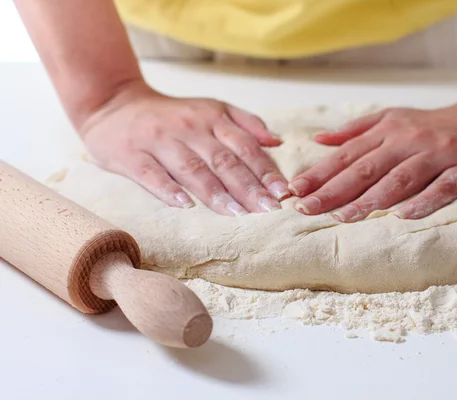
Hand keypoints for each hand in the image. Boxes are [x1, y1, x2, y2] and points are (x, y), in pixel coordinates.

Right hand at [80, 81, 289, 214]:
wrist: (113, 105)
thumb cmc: (170, 115)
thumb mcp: (211, 108)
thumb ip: (245, 123)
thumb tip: (277, 142)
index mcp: (211, 118)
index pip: (244, 146)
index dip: (265, 170)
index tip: (282, 192)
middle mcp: (188, 128)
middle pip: (223, 160)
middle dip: (248, 187)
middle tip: (268, 210)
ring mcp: (159, 141)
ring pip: (192, 169)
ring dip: (216, 193)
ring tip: (237, 213)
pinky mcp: (131, 155)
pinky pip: (151, 174)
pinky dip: (169, 190)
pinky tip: (186, 205)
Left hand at [289, 99, 456, 221]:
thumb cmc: (435, 125)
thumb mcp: (394, 119)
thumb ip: (356, 131)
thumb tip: (318, 140)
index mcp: (389, 129)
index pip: (348, 154)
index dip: (320, 173)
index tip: (294, 190)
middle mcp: (410, 140)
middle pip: (367, 168)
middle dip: (333, 190)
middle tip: (306, 208)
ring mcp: (439, 154)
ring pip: (400, 179)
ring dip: (370, 199)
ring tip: (343, 218)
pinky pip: (443, 188)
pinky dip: (423, 202)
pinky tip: (402, 217)